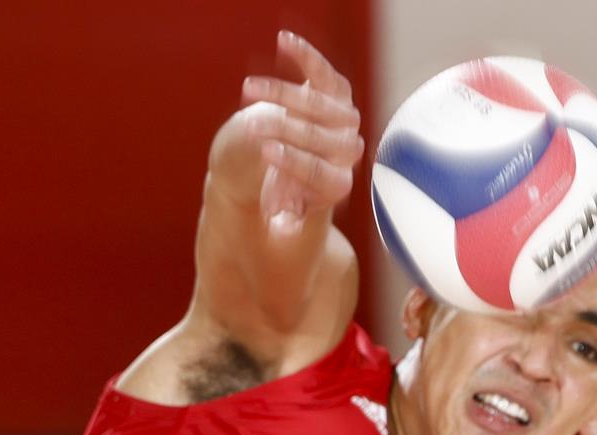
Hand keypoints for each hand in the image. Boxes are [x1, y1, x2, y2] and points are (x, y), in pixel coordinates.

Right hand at [241, 31, 362, 233]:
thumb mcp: (280, 215)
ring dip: (284, 93)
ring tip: (248, 89)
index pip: (321, 171)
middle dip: (286, 128)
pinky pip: (324, 72)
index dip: (294, 161)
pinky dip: (306, 56)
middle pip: (322, 135)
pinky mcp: (335, 93)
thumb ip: (283, 221)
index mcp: (338, 184)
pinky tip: (284, 42)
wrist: (294, 172)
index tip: (265, 153)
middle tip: (252, 124)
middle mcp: (348, 151)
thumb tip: (284, 229)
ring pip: (322, 101)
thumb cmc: (282, 198)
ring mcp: (345, 119)